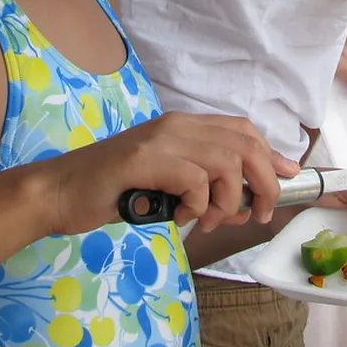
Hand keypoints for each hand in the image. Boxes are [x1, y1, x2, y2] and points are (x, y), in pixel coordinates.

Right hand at [43, 112, 297, 236]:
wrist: (59, 192)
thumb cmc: (111, 191)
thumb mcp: (165, 182)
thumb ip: (201, 182)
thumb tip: (245, 201)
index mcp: (182, 126)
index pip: (242, 129)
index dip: (270, 154)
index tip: (287, 178)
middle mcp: (175, 125)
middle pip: (244, 144)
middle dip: (262, 183)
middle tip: (254, 215)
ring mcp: (159, 140)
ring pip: (226, 163)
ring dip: (227, 201)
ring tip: (207, 221)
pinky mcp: (144, 160)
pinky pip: (195, 181)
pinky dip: (198, 206)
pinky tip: (180, 217)